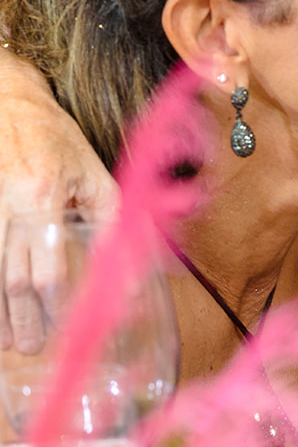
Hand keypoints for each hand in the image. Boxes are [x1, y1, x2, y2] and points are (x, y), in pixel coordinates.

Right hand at [0, 47, 114, 350]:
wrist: (7, 99)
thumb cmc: (54, 137)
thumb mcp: (91, 170)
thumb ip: (112, 214)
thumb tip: (136, 256)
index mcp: (42, 196)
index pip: (46, 266)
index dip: (56, 302)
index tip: (68, 327)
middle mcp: (5, 204)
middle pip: (11, 278)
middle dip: (21, 318)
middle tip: (31, 347)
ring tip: (6, 342)